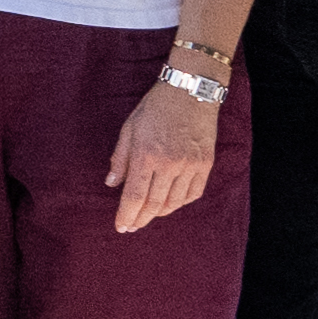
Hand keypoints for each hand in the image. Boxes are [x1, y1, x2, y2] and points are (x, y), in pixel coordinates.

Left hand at [106, 76, 224, 234]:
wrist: (191, 91)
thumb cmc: (155, 107)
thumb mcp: (130, 128)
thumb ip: (120, 158)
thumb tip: (111, 184)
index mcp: (146, 155)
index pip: (134, 196)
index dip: (127, 215)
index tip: (121, 226)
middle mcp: (169, 165)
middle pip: (153, 204)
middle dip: (140, 219)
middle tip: (132, 227)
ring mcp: (190, 166)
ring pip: (173, 202)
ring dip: (158, 213)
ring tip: (147, 216)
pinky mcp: (205, 164)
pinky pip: (193, 194)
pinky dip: (179, 203)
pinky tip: (169, 204)